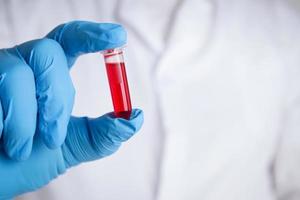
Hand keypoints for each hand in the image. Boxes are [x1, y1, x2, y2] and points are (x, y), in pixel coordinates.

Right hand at [0, 21, 142, 198]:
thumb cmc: (25, 162)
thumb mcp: (70, 147)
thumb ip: (101, 134)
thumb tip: (136, 119)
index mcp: (47, 77)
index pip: (70, 42)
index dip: (92, 35)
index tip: (117, 37)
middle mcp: (22, 67)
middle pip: (47, 51)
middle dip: (56, 97)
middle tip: (53, 137)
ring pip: (17, 72)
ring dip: (27, 118)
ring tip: (21, 148)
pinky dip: (4, 123)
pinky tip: (0, 140)